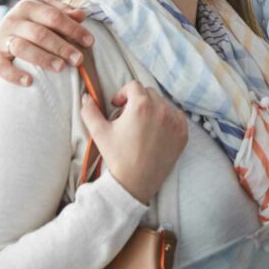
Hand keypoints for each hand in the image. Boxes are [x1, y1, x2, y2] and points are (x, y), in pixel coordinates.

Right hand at [0, 0, 94, 85]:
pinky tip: (29, 82)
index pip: (54, 17)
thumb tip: (81, 14)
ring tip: (61, 68)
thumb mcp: (50, 13)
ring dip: (43, 59)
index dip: (73, 29)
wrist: (6, 36)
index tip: (89, 42)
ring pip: (22, 48)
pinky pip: (0, 66)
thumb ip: (65, 13)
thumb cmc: (36, 23)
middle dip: (61, 46)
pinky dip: (14, 74)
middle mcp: (13, 19)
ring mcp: (1, 37)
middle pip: (39, 33)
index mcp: (29, 6)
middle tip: (78, 59)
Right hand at [79, 81, 187, 203]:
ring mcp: (175, 121)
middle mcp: (161, 109)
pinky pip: (177, 116)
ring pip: (163, 104)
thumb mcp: (99, 132)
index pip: (133, 86)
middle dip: (137, 101)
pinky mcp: (183, 133)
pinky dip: (167, 119)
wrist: (136, 182)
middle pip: (149, 93)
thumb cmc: (117, 156)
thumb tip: (86, 96)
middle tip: (127, 118)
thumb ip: (89, 111)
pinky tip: (156, 131)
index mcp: (141, 105)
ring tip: (141, 126)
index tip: (117, 106)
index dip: (122, 94)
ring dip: (152, 109)